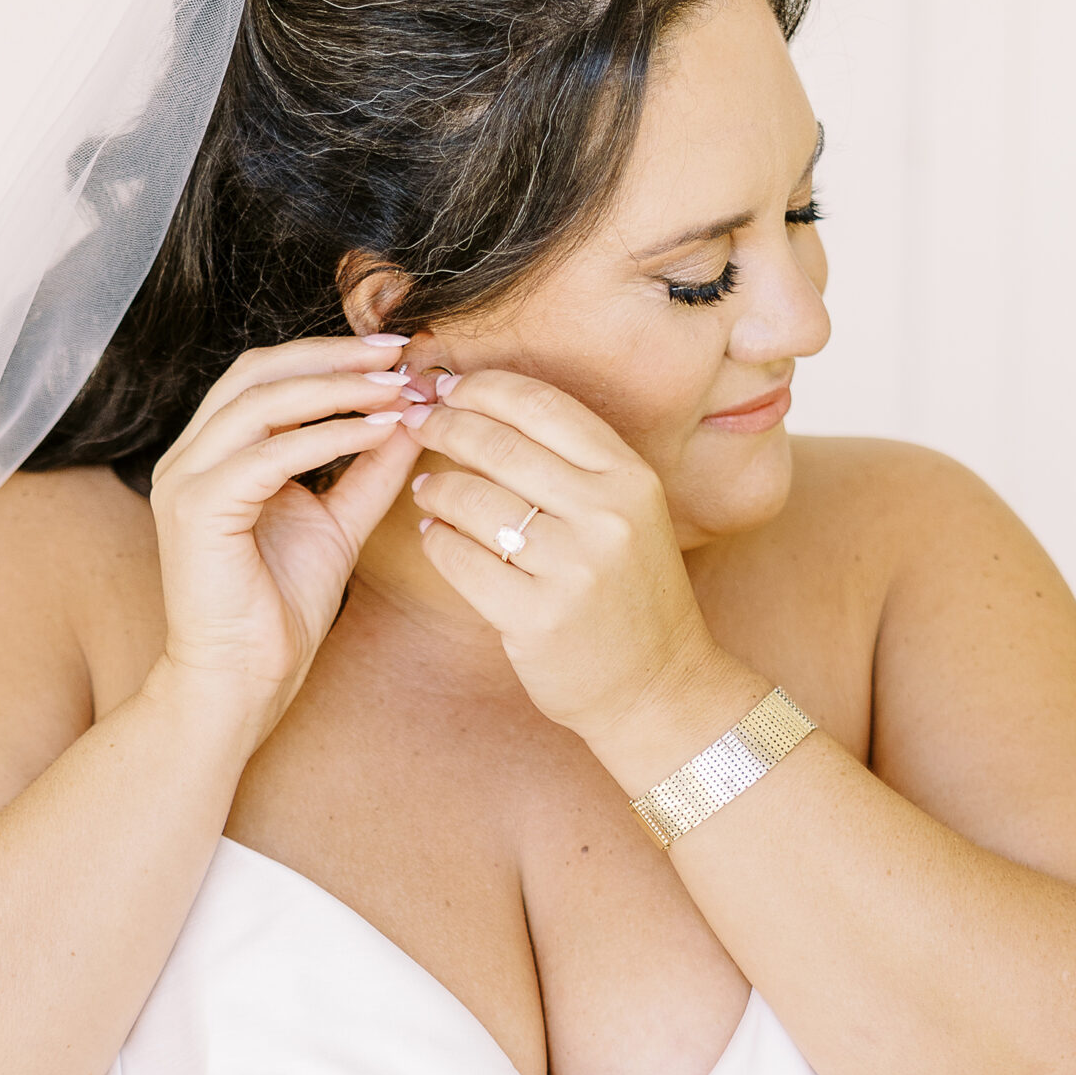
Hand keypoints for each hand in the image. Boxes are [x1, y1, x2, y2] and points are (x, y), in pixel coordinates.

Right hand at [146, 335, 430, 734]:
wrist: (241, 681)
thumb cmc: (279, 612)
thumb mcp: (338, 524)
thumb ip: (368, 471)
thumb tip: (412, 418)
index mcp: (214, 454)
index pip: (267, 376)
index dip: (331, 356)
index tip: (396, 354)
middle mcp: (190, 457)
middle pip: (259, 371)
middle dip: (334, 355)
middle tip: (399, 353)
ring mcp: (187, 479)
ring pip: (261, 401)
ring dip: (336, 388)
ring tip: (396, 390)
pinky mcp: (198, 509)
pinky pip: (269, 454)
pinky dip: (328, 437)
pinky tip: (376, 433)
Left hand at [409, 369, 736, 760]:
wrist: (658, 688)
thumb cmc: (631, 596)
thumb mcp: (628, 516)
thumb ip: (572, 466)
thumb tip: (483, 409)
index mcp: (631, 479)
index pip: (542, 406)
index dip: (484, 387)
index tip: (448, 386)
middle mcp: (605, 516)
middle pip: (498, 443)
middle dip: (444, 425)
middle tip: (417, 423)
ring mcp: (571, 568)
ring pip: (471, 498)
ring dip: (436, 487)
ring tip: (429, 491)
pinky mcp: (534, 616)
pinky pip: (458, 558)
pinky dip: (435, 539)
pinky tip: (434, 535)